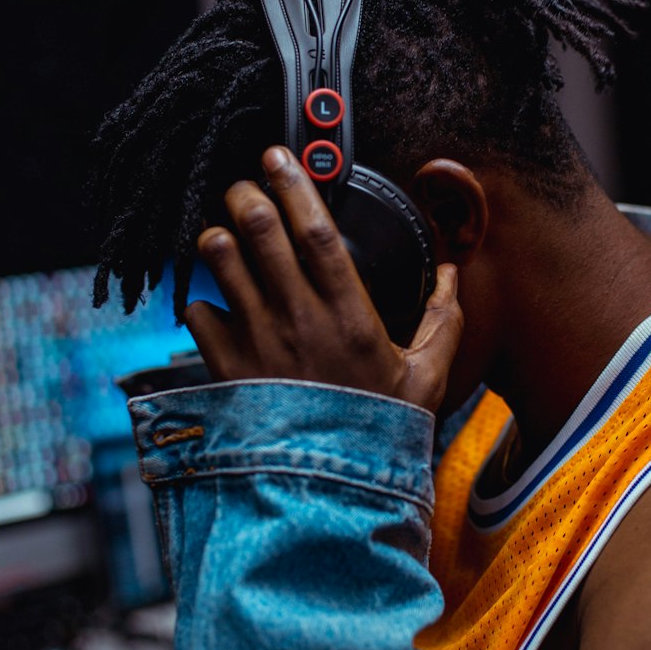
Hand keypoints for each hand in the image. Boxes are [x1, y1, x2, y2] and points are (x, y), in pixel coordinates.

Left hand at [184, 147, 462, 412]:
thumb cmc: (378, 431)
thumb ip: (443, 321)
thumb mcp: (427, 378)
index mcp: (350, 317)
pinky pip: (196, 314)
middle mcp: (298, 322)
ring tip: (223, 234)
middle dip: (245, 195)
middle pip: (259, 233)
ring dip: (217, 238)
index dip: (296, 187)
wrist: (329, 492)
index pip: (316, 234)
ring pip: (220, 264)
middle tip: (244, 183)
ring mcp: (256, 345)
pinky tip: (214, 301)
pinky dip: (199, 299)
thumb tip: (454, 277)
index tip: (280, 158)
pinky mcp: (225, 370)